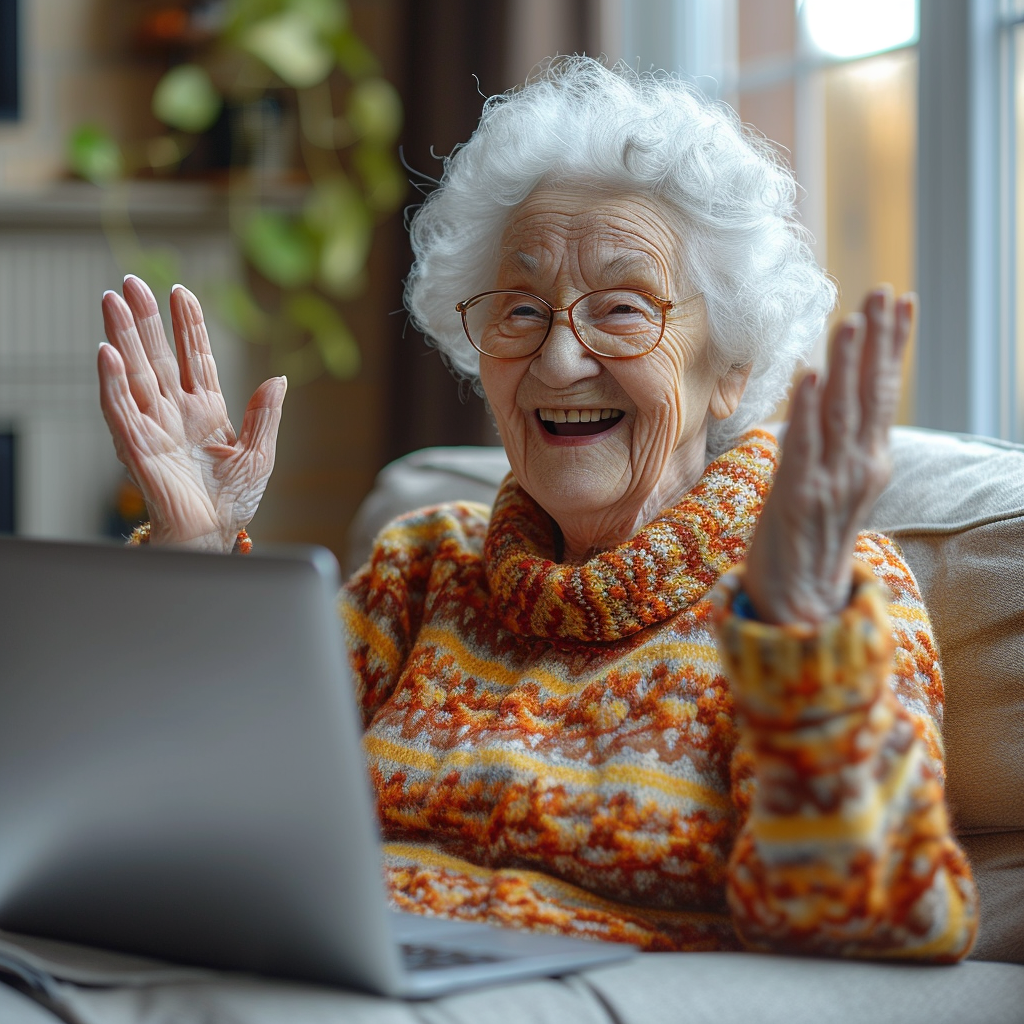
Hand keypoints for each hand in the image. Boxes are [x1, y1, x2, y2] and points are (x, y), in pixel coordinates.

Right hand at [98, 275, 286, 550]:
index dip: (188, 326)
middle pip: (157, 356)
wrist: (213, 536)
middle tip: (132, 283)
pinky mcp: (135, 446)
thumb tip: (278, 378)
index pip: (194, 358)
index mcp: (206, 410)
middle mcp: (175, 412)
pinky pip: (120, 409)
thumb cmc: (232, 502)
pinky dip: (112, 382)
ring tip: (114, 302)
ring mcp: (153, 426)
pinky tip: (107, 353)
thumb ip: (265, 415)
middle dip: (146, 320)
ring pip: (135, 373)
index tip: (180, 292)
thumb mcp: (259, 454)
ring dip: (123, 337)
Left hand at [743, 286, 913, 623]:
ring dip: (847, 363)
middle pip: (871, 393)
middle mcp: (860, 467)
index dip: (891, 346)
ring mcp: (833, 482)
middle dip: (878, 340)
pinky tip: (812, 373)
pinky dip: (809, 407)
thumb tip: (830, 395)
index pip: (883, 392)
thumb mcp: (832, 483)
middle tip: (884, 291)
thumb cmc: (809, 537)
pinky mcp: (801, 498)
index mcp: (868, 460)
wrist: (800, 601)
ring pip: (842, 412)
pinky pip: (805, 445)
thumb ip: (836, 443)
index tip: (900, 301)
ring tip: (852, 320)